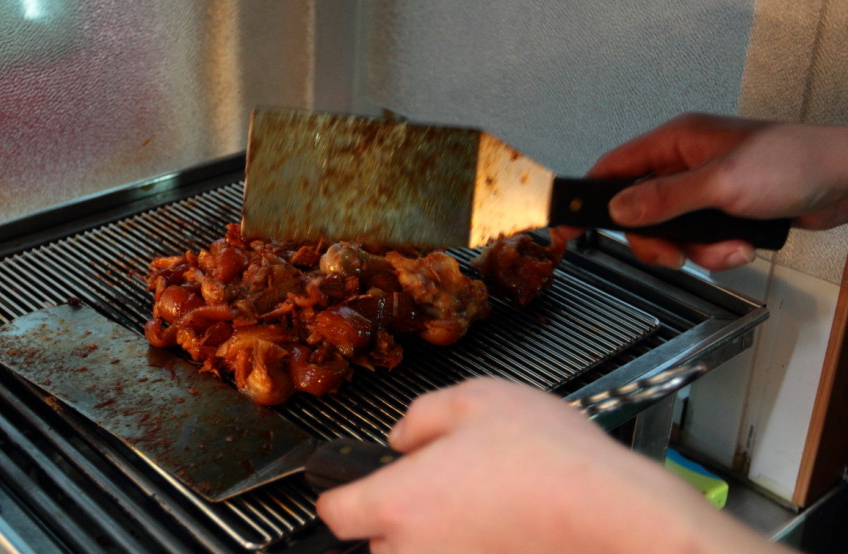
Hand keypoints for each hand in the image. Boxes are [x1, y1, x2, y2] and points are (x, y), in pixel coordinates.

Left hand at [316, 377, 784, 552]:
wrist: (605, 507)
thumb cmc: (544, 456)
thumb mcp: (472, 399)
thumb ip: (419, 416)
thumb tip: (404, 438)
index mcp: (398, 502)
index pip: (332, 513)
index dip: (341, 492)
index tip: (354, 483)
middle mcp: (412, 551)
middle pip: (375, 540)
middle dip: (396, 511)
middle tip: (438, 480)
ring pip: (417, 553)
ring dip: (432, 532)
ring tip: (478, 499)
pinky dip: (467, 542)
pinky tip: (500, 519)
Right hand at [559, 113, 847, 269]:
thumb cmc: (795, 162)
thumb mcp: (721, 183)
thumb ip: (664, 198)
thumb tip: (618, 210)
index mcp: (675, 142)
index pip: (613, 169)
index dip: (588, 198)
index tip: (567, 224)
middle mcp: (684, 164)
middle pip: (638, 212)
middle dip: (657, 240)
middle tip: (673, 252)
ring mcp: (704, 189)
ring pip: (670, 233)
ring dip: (696, 250)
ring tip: (727, 245)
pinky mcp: (722, 211)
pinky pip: (699, 242)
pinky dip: (718, 252)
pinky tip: (741, 245)